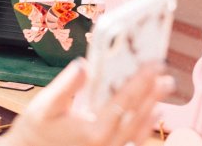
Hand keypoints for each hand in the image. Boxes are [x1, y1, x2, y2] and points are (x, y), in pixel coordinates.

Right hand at [1, 58, 173, 145]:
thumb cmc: (35, 132)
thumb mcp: (43, 106)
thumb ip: (65, 86)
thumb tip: (83, 66)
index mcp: (94, 132)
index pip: (125, 101)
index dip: (142, 80)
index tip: (155, 64)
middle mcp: (106, 143)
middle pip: (137, 114)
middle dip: (153, 93)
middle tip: (167, 75)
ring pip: (138, 127)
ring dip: (152, 105)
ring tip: (164, 87)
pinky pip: (132, 138)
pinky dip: (145, 124)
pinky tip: (154, 112)